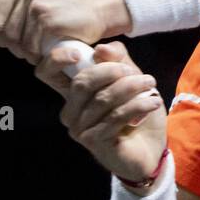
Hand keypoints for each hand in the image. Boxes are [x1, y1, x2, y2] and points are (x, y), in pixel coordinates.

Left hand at [0, 0, 131, 64]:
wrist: (96, 11)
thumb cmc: (58, 8)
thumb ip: (1, 8)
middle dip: (3, 39)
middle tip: (22, 40)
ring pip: (8, 38)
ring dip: (21, 49)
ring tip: (35, 44)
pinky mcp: (45, 16)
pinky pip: (27, 46)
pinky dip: (35, 53)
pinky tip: (45, 47)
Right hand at [42, 41, 166, 182]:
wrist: (150, 151)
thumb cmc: (137, 114)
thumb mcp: (129, 79)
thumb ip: (117, 60)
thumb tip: (101, 48)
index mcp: (73, 93)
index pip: (47, 73)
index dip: (55, 59)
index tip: (78, 53)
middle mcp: (70, 111)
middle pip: (81, 82)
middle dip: (110, 71)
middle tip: (133, 71)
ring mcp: (80, 128)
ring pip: (102, 99)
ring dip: (130, 87)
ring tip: (150, 83)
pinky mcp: (94, 141)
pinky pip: (115, 116)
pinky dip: (137, 105)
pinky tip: (153, 102)